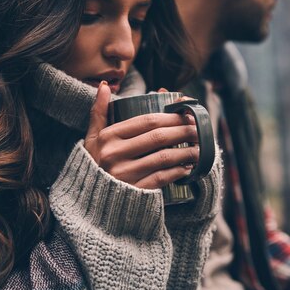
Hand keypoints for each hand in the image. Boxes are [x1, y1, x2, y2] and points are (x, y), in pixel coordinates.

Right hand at [84, 82, 198, 188]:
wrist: (90, 202)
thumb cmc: (95, 164)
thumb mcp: (93, 138)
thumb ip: (98, 112)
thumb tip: (105, 86)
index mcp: (108, 137)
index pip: (146, 121)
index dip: (171, 116)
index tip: (187, 114)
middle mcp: (114, 155)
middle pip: (158, 137)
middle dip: (183, 131)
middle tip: (199, 129)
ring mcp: (125, 175)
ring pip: (164, 157)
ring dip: (186, 151)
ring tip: (199, 148)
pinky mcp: (134, 192)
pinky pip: (162, 178)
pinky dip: (178, 171)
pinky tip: (188, 167)